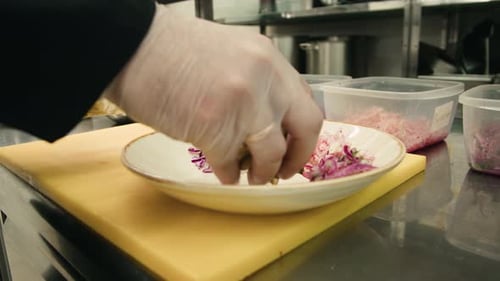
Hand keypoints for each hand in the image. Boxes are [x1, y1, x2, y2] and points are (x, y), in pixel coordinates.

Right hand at [106, 4, 322, 183]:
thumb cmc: (170, 49)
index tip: (296, 145)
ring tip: (250, 176)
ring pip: (271, 151)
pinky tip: (222, 172)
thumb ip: (256, 83)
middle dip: (297, 156)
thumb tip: (264, 120)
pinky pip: (230, 162)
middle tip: (285, 170)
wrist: (131, 46)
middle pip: (305, 126)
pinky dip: (227, 173)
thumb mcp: (231, 53)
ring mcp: (243, 102)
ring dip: (261, 171)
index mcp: (268, 58)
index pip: (304, 100)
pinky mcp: (215, 127)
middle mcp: (265, 77)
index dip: (303, 131)